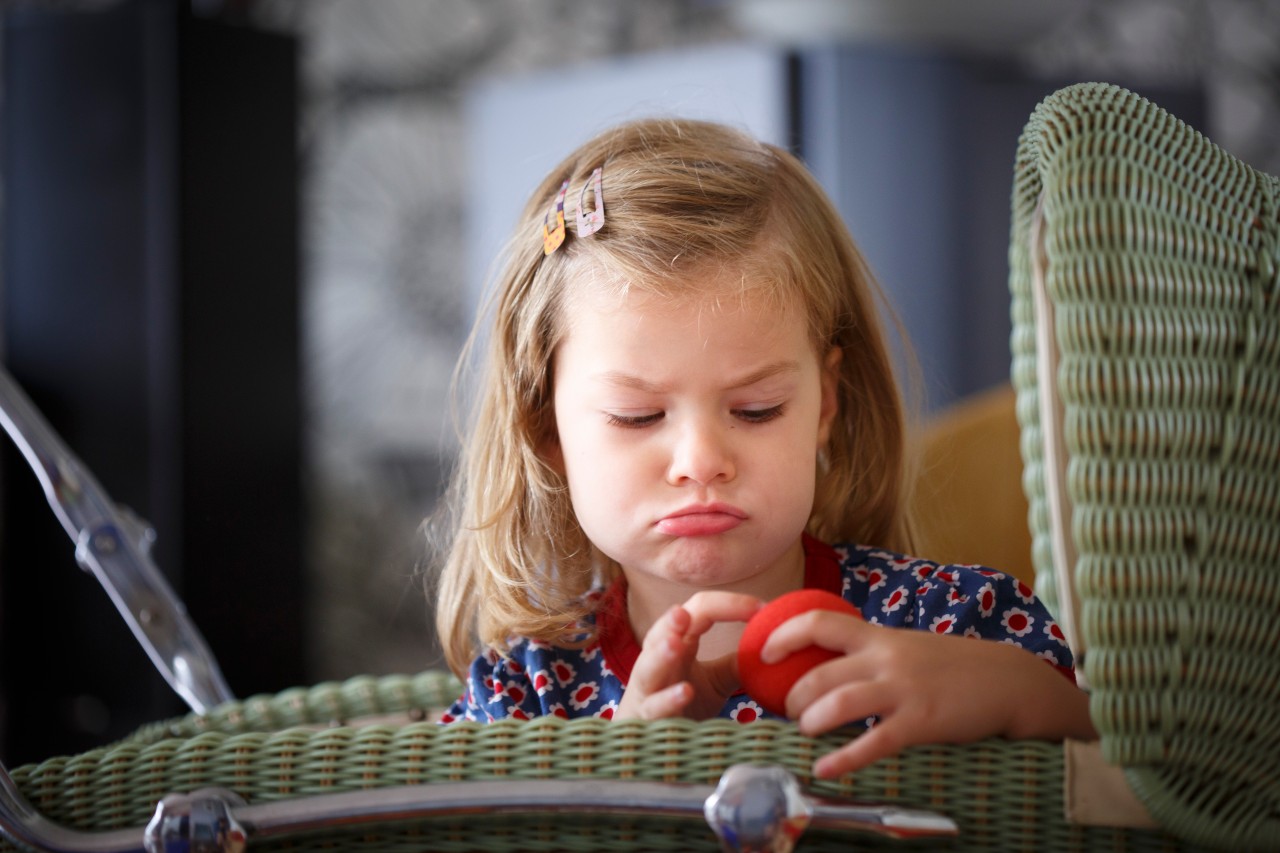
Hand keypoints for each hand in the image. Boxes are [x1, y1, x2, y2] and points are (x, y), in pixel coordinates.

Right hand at [615, 591, 761, 720]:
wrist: (655, 744)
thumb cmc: (685, 704)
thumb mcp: (716, 681)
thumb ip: (738, 663)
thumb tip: (773, 647)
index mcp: (678, 643)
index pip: (699, 612)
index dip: (728, 605)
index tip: (762, 609)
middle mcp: (659, 660)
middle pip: (662, 633)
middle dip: (672, 622)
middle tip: (683, 613)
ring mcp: (649, 689)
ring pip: (649, 667)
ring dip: (661, 655)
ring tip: (674, 643)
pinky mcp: (647, 718)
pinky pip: (655, 708)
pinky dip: (668, 700)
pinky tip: (685, 692)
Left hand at [762, 610, 1096, 777]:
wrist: (1007, 679)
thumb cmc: (950, 666)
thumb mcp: (906, 646)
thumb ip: (869, 652)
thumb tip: (826, 664)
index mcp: (878, 636)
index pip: (818, 621)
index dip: (783, 634)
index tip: (763, 651)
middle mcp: (885, 658)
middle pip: (819, 672)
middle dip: (794, 696)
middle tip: (789, 711)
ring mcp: (903, 690)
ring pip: (839, 704)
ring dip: (812, 722)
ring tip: (807, 733)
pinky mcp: (921, 722)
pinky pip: (873, 743)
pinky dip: (843, 759)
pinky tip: (825, 770)